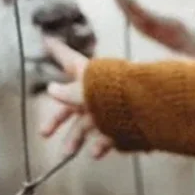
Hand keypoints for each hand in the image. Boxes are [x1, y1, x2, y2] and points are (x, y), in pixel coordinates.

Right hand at [39, 37, 112, 158]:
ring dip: (75, 139)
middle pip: (72, 104)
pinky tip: (96, 153)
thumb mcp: (87, 91)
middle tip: (44, 133)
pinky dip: (101, 145)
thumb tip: (51, 90)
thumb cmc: (116, 93)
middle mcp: (97, 91)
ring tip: (67, 154)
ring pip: (87, 125)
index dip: (58, 50)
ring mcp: (110, 109)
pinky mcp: (122, 125)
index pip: (69, 59)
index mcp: (90, 76)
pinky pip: (109, 136)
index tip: (47, 40)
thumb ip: (69, 93)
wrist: (150, 107)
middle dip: (57, 120)